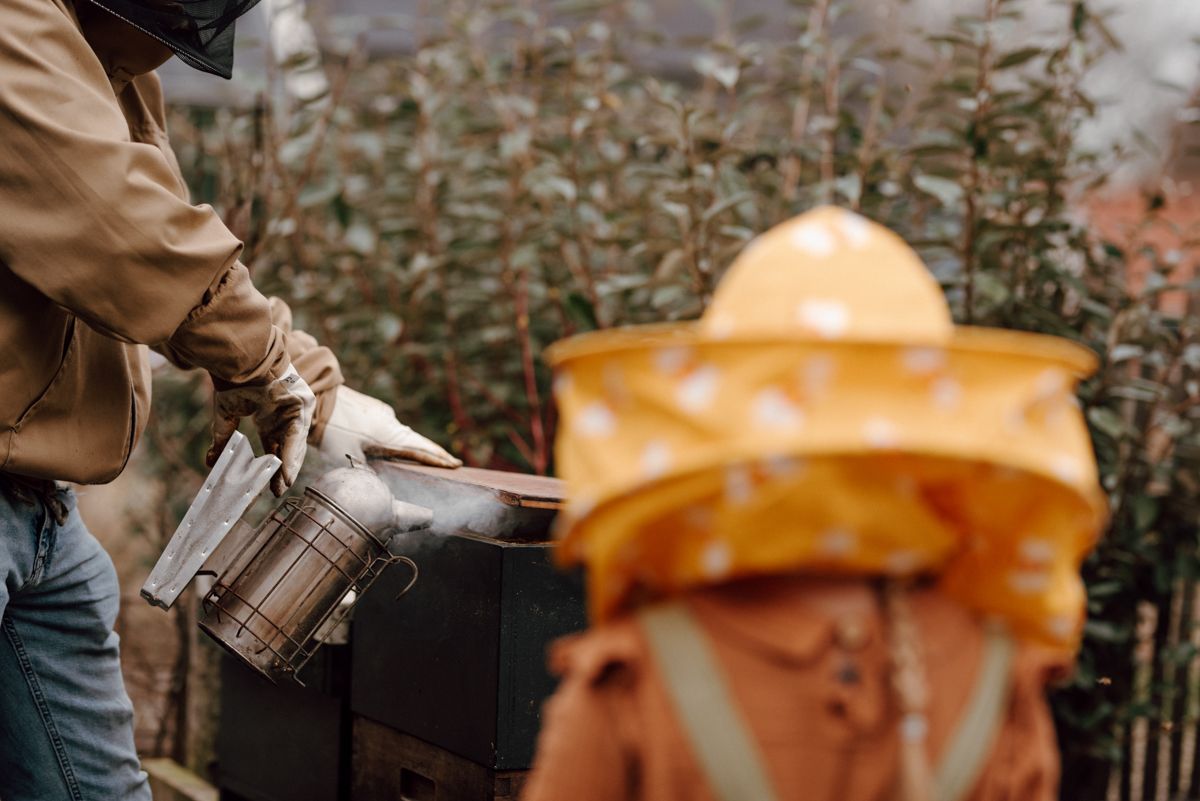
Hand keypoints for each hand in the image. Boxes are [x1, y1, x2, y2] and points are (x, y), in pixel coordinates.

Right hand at [207, 364, 315, 495]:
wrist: (240, 359)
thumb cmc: (234, 380)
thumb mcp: (226, 414)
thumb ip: (223, 439)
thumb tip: (210, 462)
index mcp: (270, 415)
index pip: (273, 445)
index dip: (271, 465)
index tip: (268, 484)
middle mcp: (285, 414)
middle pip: (287, 448)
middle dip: (282, 470)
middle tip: (277, 490)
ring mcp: (296, 409)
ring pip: (294, 444)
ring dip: (289, 466)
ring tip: (282, 486)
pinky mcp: (301, 406)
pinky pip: (296, 435)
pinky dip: (291, 454)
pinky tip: (287, 472)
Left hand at [319, 386, 460, 468]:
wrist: (319, 401)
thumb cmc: (333, 433)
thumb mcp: (350, 459)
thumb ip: (367, 471)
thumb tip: (376, 482)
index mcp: (390, 436)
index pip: (422, 450)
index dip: (440, 459)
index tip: (455, 465)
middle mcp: (392, 423)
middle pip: (418, 442)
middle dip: (435, 453)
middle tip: (451, 462)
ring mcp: (384, 414)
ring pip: (404, 434)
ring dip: (414, 446)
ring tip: (428, 457)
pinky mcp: (374, 410)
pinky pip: (392, 427)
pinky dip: (398, 438)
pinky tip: (393, 444)